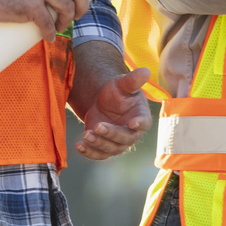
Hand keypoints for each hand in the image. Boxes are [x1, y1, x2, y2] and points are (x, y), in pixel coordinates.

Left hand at [69, 43, 151, 160]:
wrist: (102, 101)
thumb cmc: (117, 91)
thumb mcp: (122, 84)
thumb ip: (133, 80)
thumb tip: (146, 71)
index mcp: (140, 116)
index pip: (144, 123)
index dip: (139, 124)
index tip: (132, 123)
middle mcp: (132, 133)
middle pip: (125, 139)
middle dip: (111, 134)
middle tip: (98, 125)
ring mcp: (118, 142)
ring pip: (111, 149)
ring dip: (98, 144)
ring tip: (86, 134)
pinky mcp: (104, 147)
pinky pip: (98, 154)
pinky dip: (89, 152)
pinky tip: (79, 146)